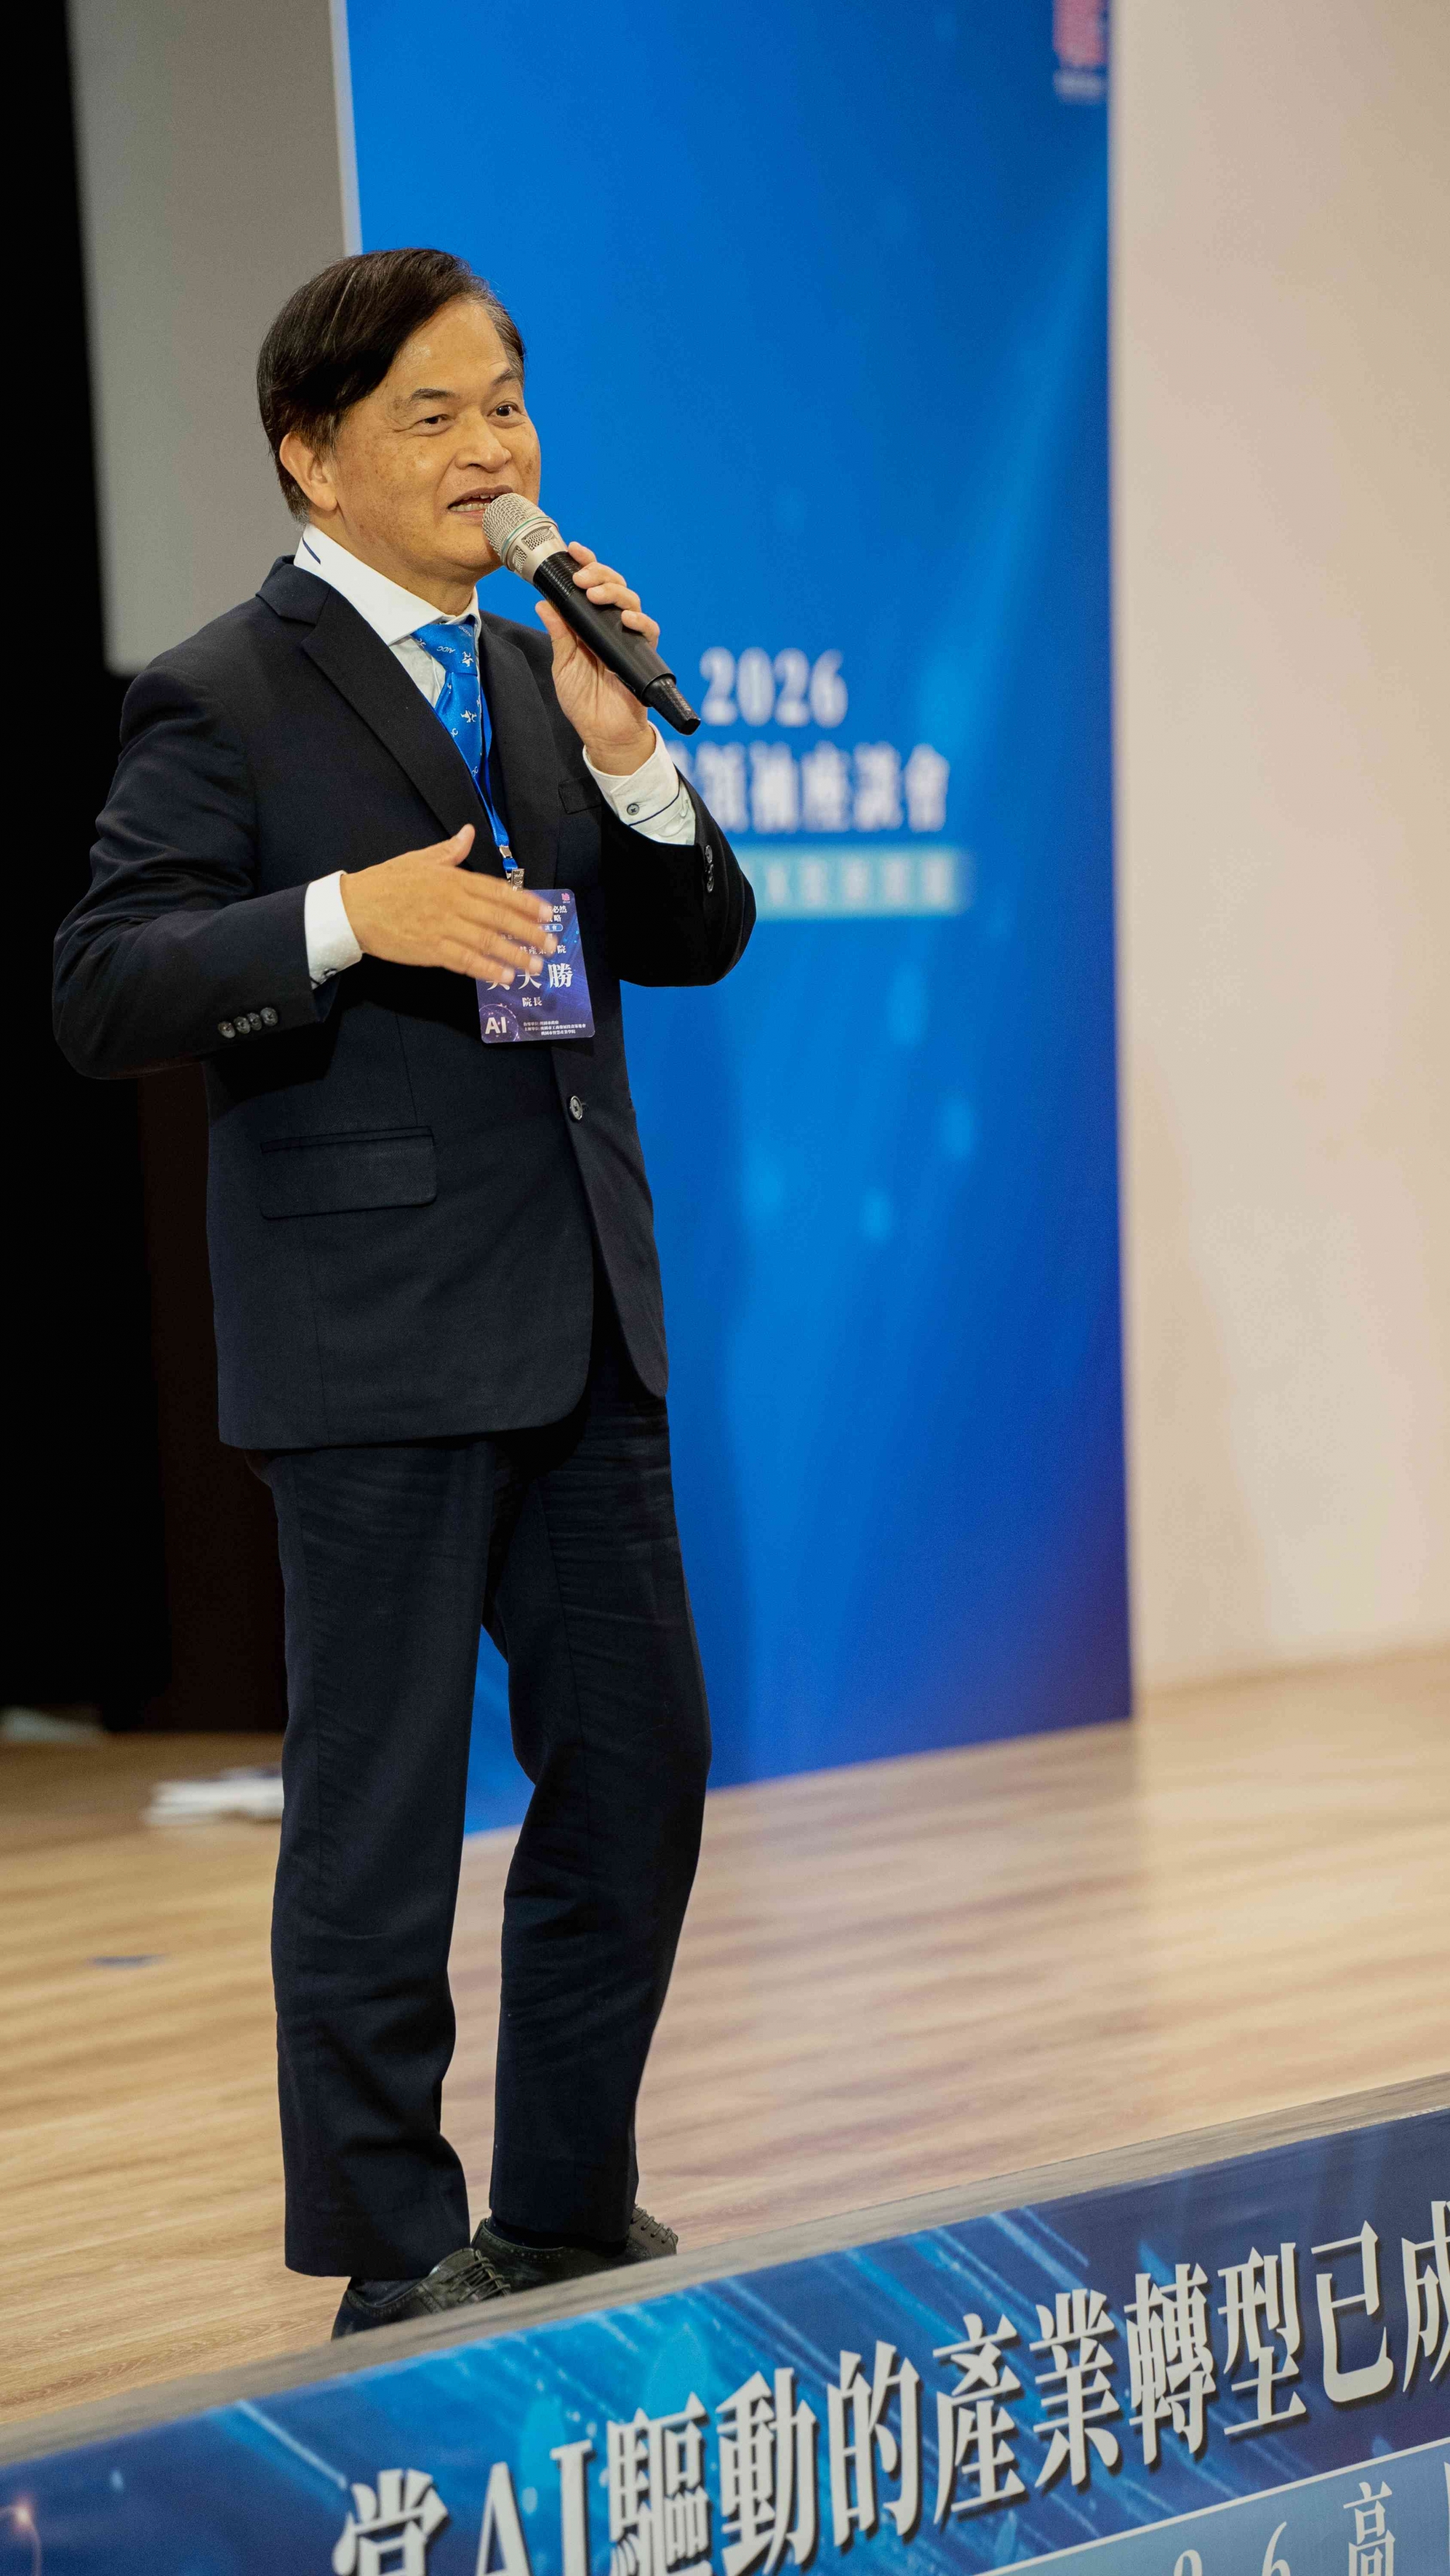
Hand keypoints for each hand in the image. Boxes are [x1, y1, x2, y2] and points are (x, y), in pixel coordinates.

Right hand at [340, 826, 556, 983]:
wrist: (354, 907)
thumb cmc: (386, 882)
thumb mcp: (420, 859)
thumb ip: (450, 850)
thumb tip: (469, 832)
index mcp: (454, 879)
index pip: (499, 891)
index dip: (526, 903)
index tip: (547, 913)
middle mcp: (454, 902)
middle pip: (500, 917)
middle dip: (529, 932)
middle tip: (551, 945)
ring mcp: (443, 927)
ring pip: (487, 941)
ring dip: (515, 955)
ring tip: (535, 967)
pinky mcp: (431, 950)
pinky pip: (465, 960)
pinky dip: (487, 969)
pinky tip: (504, 977)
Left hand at [536, 543, 657, 773]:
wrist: (603, 734)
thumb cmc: (583, 701)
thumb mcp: (563, 665)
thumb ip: (559, 635)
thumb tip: (544, 603)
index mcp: (589, 625)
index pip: (590, 587)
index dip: (586, 565)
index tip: (573, 551)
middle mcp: (609, 626)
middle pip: (613, 586)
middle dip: (598, 574)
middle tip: (582, 577)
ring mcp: (627, 639)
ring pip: (630, 601)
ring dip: (614, 592)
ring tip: (596, 594)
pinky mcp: (642, 655)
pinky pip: (648, 630)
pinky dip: (640, 621)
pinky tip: (626, 619)